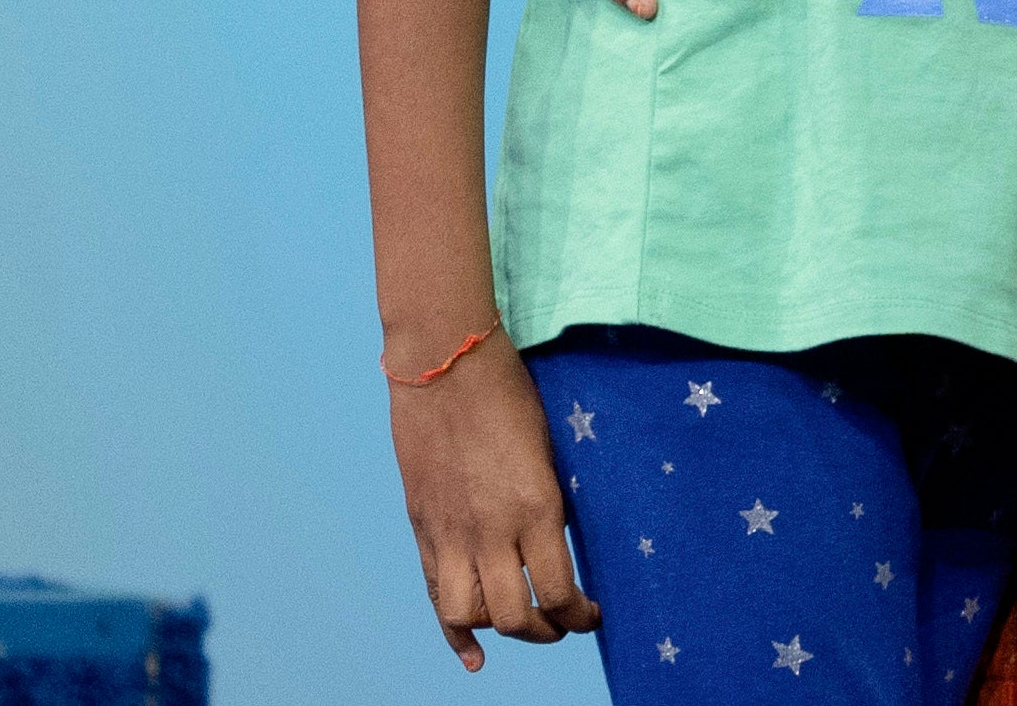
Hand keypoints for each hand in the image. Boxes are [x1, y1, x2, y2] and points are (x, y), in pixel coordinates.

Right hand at [389, 341, 595, 664]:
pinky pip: (435, 593)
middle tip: (566, 625)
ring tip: (524, 628)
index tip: (594, 615)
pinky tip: (473, 654)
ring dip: (500, 631)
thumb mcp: (550, 446)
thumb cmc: (511, 390)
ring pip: (470, 615)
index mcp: (537, 505)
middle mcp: (491, 529)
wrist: (445, 362)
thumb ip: (552, 498)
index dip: (580, 615)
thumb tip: (563, 538)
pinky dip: (453, 629)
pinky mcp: (423, 527)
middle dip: (547, 631)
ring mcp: (450, 532)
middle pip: (515, 616)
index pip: (560, 590)